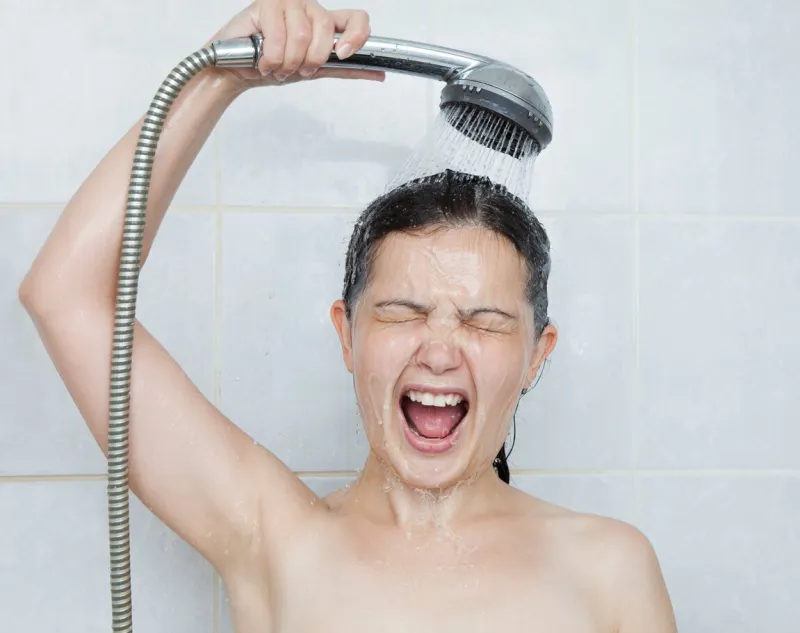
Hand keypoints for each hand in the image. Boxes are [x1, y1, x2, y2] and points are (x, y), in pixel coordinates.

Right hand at [206, 1, 384, 90]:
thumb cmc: (274, 66)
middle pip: (326, 31)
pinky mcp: (266, 3)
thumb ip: (346, 70)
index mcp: (325, 22)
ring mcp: (288, 3)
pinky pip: (279, 35)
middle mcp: (310, 8)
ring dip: (287, 62)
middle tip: (294, 69)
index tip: (343, 54)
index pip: (356, 19)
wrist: (237, 71)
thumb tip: (380, 72)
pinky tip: (263, 61)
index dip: (356, 36)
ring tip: (276, 66)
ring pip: (302, 36)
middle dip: (309, 61)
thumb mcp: (316, 72)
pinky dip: (271, 57)